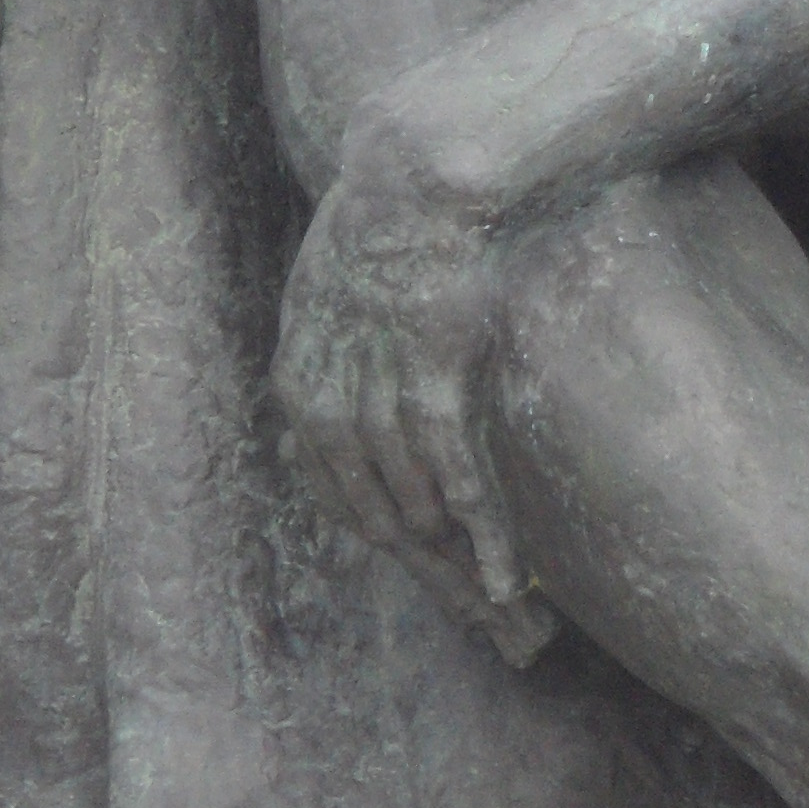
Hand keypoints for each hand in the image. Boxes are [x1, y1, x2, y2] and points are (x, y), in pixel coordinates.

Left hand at [273, 109, 542, 658]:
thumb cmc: (389, 228)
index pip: (342, 502)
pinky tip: (505, 577)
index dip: (397, 554)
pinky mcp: (428, 371)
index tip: (444, 592)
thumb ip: (346, 368)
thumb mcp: (339, 302)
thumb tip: (367, 422)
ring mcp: (374, 389)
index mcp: (298, 389)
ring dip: (463, 577)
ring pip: (415, 509)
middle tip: (496, 638)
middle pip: (379, 522)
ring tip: (510, 623)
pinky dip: (479, 533)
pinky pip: (452, 472)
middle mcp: (325, 401)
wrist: (418, 169)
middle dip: (436, 586)